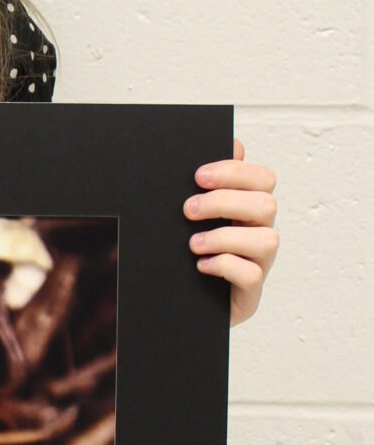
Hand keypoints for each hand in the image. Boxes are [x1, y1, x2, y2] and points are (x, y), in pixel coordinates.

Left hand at [184, 137, 277, 327]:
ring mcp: (259, 263)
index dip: (235, 172)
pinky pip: (251, 275)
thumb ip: (209, 183)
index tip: (199, 176)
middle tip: (188, 210)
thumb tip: (233, 143)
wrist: (177, 302)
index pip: (263, 178)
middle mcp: (259, 232)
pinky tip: (201, 265)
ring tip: (194, 244)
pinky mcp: (249, 293)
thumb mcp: (191, 216)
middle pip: (267, 204)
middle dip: (224, 202)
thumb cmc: (187, 251)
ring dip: (225, 237)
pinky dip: (225, 265)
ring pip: (267, 239)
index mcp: (248, 208)